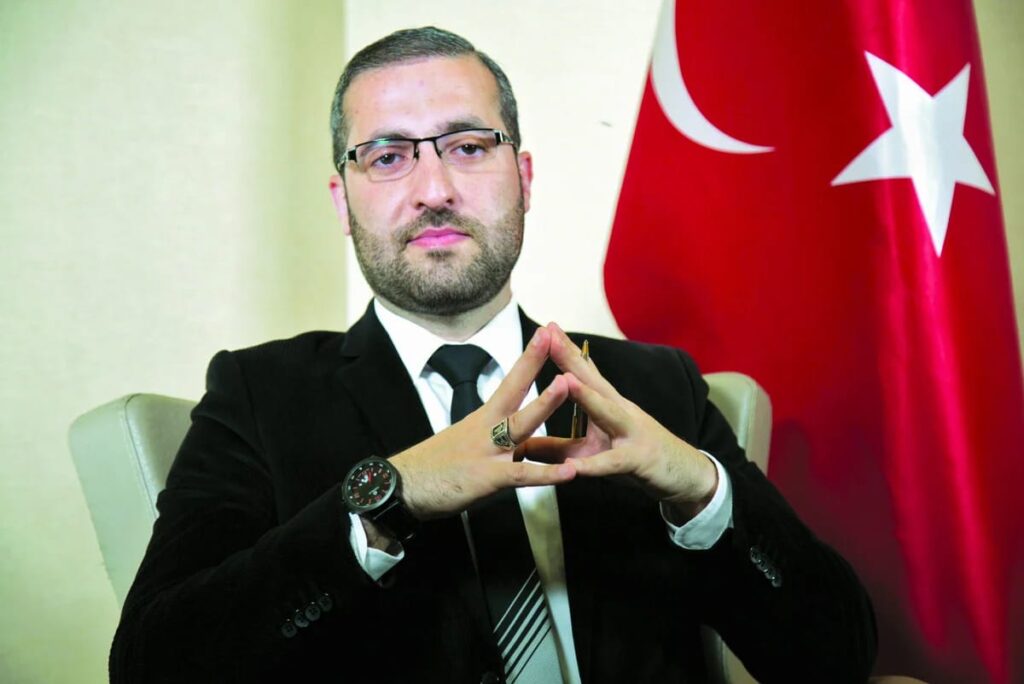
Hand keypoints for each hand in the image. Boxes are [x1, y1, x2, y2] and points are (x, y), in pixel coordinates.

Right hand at [388, 327, 576, 519]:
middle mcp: (486, 429)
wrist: (402, 488)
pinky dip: (547, 474)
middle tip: (553, 338)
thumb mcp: (469, 446)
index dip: (528, 359)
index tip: (545, 334)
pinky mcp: (487, 478)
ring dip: (544, 403)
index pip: (510, 382)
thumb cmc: (434, 468)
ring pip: (520, 424)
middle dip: (533, 362)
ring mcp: (488, 451)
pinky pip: (522, 475)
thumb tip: (519, 443)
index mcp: (483, 419)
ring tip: (567, 385)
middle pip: (514, 389)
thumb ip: (498, 442)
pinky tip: (570, 472)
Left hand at [515, 323, 717, 522]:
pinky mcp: (636, 461)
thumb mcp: (593, 450)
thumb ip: (557, 447)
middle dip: (570, 358)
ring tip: (564, 382)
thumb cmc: (636, 455)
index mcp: (608, 404)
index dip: (565, 350)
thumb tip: (522, 444)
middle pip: (592, 381)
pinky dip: (592, 465)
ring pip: (606, 413)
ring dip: (586, 397)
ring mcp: (630, 433)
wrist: (683, 475)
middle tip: (549, 336)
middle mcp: (620, 411)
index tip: (546, 328)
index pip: (584, 372)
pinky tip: (573, 466)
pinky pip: (611, 463)